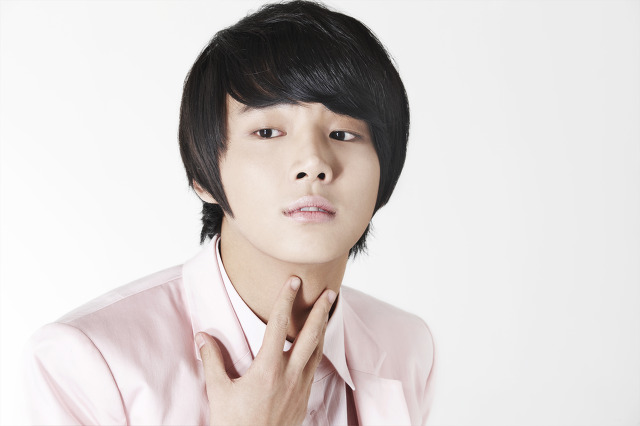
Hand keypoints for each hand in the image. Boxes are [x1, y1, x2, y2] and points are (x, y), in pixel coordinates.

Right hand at [196, 276, 336, 425]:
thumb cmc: (234, 424)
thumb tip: (202, 337)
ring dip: (323, 329)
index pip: (278, 326)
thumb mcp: (218, 392)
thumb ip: (212, 361)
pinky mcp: (304, 399)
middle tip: (329, 292)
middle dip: (320, 311)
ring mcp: (300, 388)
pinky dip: (318, 351)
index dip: (286, 300)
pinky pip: (315, 368)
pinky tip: (317, 346)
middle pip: (311, 336)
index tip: (293, 281)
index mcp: (268, 370)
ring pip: (318, 352)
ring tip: (328, 312)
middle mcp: (289, 376)